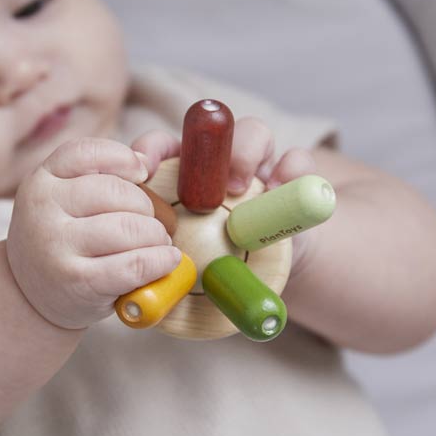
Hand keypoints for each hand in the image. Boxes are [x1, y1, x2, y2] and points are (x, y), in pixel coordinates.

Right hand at [8, 138, 182, 329]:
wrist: (30, 296)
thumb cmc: (67, 239)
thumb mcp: (76, 198)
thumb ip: (117, 166)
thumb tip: (160, 151)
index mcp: (43, 180)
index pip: (88, 153)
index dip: (124, 159)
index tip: (142, 173)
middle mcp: (42, 208)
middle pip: (116, 192)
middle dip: (148, 208)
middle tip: (153, 224)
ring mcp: (56, 246)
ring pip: (129, 228)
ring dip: (157, 236)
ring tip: (157, 244)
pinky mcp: (77, 282)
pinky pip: (134, 264)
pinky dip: (160, 261)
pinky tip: (166, 260)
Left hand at [130, 117, 321, 271]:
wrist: (262, 274)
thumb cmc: (212, 271)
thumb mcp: (183, 274)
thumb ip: (164, 276)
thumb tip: (138, 303)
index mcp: (181, 181)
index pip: (161, 148)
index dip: (151, 149)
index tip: (146, 169)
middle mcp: (217, 166)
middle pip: (211, 133)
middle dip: (210, 145)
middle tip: (209, 182)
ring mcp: (256, 168)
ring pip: (253, 134)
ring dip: (248, 152)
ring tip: (242, 188)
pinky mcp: (292, 179)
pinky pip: (298, 160)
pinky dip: (293, 168)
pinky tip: (284, 186)